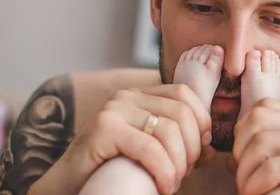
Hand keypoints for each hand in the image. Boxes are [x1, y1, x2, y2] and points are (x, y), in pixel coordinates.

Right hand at [28, 84, 210, 194]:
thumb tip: (212, 149)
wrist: (67, 186)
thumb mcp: (152, 152)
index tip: (200, 150)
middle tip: (184, 173)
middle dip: (191, 148)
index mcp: (140, 95)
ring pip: (168, 131)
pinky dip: (164, 172)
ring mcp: (113, 109)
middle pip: (181, 113)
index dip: (202, 120)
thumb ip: (179, 145)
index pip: (185, 93)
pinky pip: (149, 148)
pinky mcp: (103, 129)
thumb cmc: (113, 170)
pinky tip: (163, 187)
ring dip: (178, 165)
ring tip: (171, 184)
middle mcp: (126, 96)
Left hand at [232, 98, 279, 194]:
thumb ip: (266, 159)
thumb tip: (230, 156)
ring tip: (249, 192)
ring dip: (245, 173)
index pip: (264, 107)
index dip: (243, 131)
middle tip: (243, 180)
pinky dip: (255, 185)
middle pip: (258, 120)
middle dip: (241, 151)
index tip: (242, 161)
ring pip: (261, 143)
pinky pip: (271, 167)